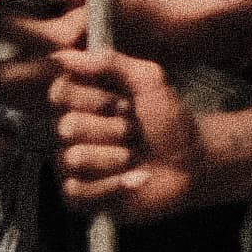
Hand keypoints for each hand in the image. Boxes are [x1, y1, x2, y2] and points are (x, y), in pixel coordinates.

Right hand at [48, 47, 207, 222]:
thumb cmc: (169, 122)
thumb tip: (69, 56)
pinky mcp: (80, 195)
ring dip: (115, 157)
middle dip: (112, 130)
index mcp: (79, 101)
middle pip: (66, 127)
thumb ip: (112, 62)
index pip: (58, 92)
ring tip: (135, 157)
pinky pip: (77, 190)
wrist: (192, 163)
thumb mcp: (149, 81)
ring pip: (74, 158)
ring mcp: (72, 164)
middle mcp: (69, 130)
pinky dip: (112, 185)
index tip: (125, 103)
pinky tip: (133, 180)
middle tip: (135, 132)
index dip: (94, 99)